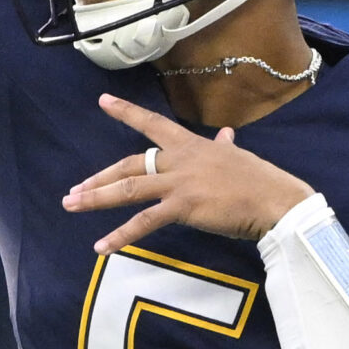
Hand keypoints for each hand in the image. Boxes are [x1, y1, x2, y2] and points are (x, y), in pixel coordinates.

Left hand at [61, 94, 315, 253]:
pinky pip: (144, 222)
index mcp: (192, 145)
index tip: (102, 101)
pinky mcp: (183, 207)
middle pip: (129, 164)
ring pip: (128, 189)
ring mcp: (180, 183)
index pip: (152, 124)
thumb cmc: (262, 181)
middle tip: (73, 190)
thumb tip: (228, 135)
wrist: (278, 201)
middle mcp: (180, 160)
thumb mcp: (238, 157)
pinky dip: (121, 236)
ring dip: (96, 198)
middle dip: (98, 178)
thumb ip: (225, 147)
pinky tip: (102, 247)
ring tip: (71, 205)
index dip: (126, 112)